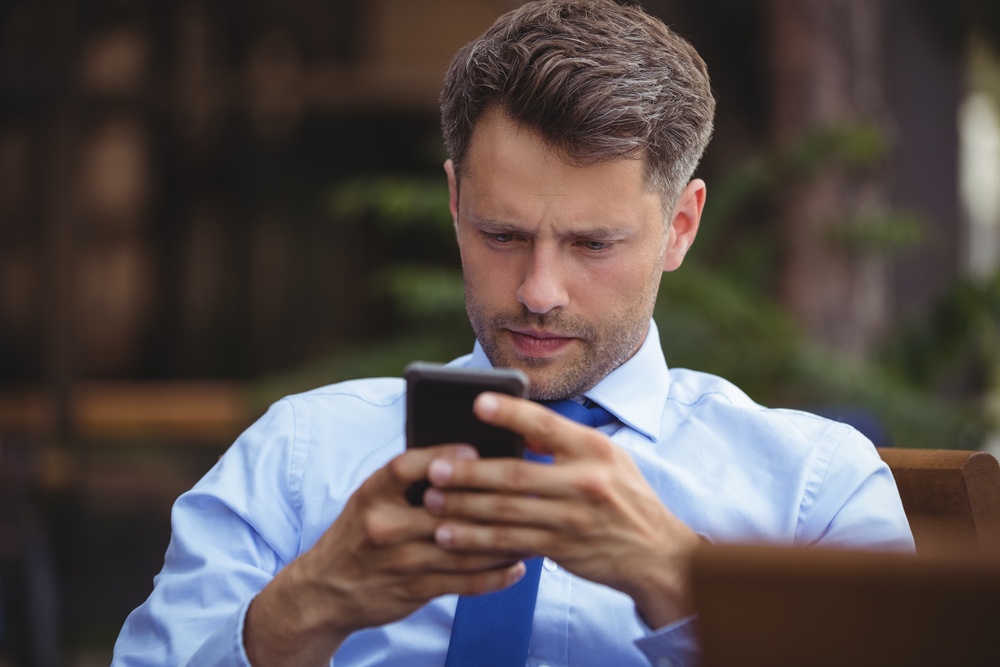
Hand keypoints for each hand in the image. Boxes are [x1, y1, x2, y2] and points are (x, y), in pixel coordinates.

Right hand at [244, 444, 525, 666]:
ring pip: (463, 548)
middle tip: (526, 491)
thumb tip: (466, 457)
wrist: (323, 590)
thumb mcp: (371, 499)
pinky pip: (463, 582)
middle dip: (488, 501)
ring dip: (503, 541)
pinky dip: (494, 576)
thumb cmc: (360, 533)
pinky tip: (516, 567)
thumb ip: (409, 482)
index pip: (406, 466)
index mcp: (372, 493)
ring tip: (533, 530)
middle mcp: (383, 525)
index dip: (441, 457)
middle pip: (444, 509)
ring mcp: (398, 560)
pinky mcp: (412, 590)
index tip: (474, 451)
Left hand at [423, 392, 700, 628]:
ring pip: (507, 513)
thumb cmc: (625, 498)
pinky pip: (511, 544)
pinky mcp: (563, 549)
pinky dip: (477, 541)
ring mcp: (573, 519)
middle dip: (470, 472)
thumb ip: (564, 444)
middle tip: (435, 468)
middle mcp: (585, 482)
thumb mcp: (607, 459)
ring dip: (464, 508)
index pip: (547, 425)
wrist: (657, 554)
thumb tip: (517, 431)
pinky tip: (450, 537)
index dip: (510, 413)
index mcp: (594, 449)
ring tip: (431, 502)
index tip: (477, 402)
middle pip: (516, 475)